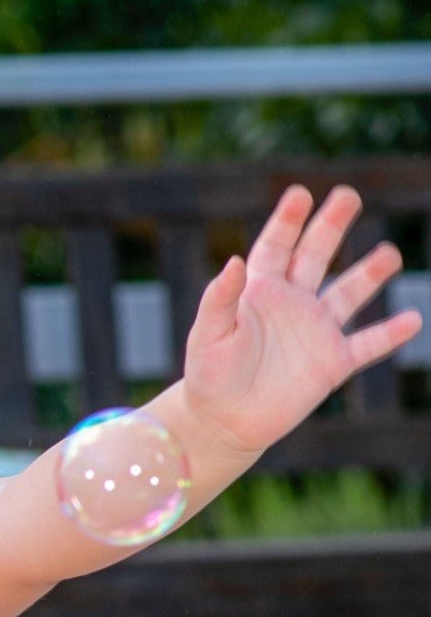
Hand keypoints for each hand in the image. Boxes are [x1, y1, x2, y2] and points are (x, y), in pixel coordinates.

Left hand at [181, 184, 420, 462]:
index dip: (288, 221)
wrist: (223, 422)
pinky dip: (389, 334)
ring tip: (390, 254)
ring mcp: (316, 330)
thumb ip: (219, 299)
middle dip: (331, 225)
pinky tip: (412, 319)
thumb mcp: (207, 335)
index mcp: (260, 290)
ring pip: (349, 293)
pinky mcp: (332, 363)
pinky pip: (367, 344)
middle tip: (348, 195)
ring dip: (370, 273)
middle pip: (316, 255)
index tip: (299, 194)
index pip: (276, 246)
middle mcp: (293, 302)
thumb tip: (234, 260)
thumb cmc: (208, 376)